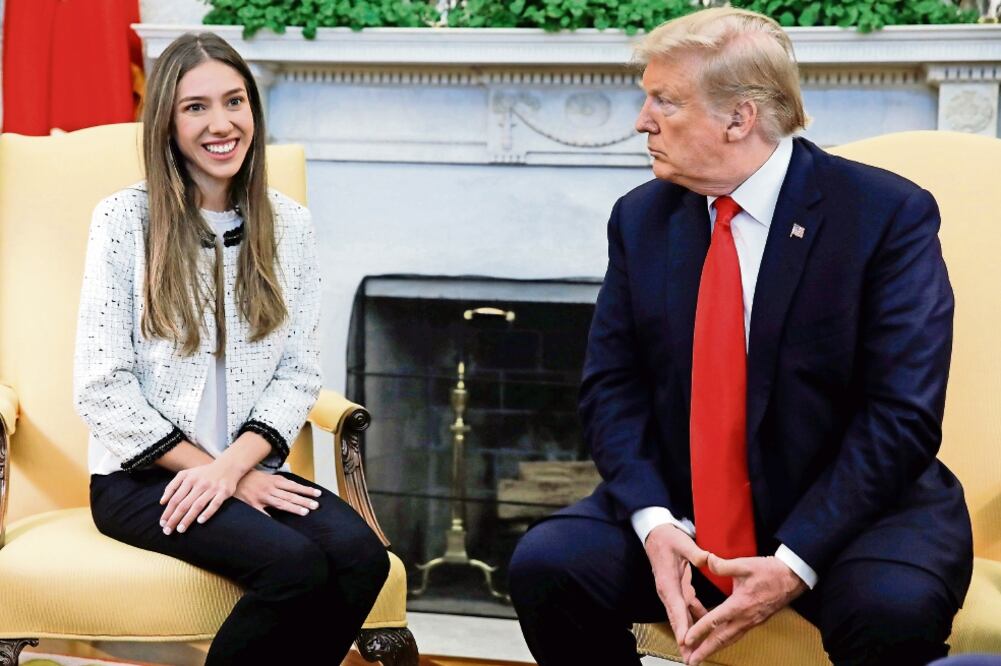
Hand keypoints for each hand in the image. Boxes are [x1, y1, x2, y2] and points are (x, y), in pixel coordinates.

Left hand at [158, 459, 243, 534]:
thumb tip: (162, 502)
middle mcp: (200, 483)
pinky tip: (200, 521)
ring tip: (180, 530)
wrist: (228, 465)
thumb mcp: (187, 474)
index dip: (167, 512)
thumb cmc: (204, 473)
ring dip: (188, 518)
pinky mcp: (224, 491)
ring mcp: (212, 487)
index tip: (162, 524)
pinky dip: (207, 512)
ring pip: (197, 505)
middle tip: (167, 531)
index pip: (175, 499)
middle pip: (184, 504)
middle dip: (174, 518)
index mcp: (189, 479)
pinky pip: (215, 504)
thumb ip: (173, 486)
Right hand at [234, 470, 322, 515]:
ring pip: (281, 503)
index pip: (294, 486)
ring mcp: (261, 496)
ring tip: (305, 512)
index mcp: (274, 481)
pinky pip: (262, 513)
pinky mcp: (251, 504)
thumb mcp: (264, 477)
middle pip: (290, 495)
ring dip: (294, 507)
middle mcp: (270, 488)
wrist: (229, 477)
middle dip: (304, 500)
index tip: (318, 493)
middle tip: (316, 506)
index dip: (306, 490)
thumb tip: (290, 487)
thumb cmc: (248, 478)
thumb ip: (276, 482)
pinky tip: (279, 525)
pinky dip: (270, 518)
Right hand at [644, 524, 709, 662]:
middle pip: (676, 619)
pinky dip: (692, 620)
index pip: (676, 607)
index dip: (681, 625)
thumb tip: (708, 559)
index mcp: (668, 582)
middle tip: (690, 659)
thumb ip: (695, 552)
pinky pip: (686, 608)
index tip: (685, 641)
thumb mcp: (681, 542)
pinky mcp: (677, 589)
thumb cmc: (667, 537)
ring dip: (687, 634)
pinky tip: (703, 629)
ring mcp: (671, 591)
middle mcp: (668, 590)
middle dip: (683, 640)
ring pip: (680, 617)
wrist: (655, 534)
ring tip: (694, 652)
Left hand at [682, 554, 806, 664]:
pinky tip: (718, 642)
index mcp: (740, 605)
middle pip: (721, 639)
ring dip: (714, 649)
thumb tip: (706, 560)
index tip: (687, 639)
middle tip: (691, 661)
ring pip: (729, 639)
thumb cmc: (770, 572)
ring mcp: (751, 622)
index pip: (715, 620)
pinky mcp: (755, 621)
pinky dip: (724, 641)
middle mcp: (745, 618)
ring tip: (700, 656)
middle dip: (705, 651)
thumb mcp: (745, 564)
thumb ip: (724, 565)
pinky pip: (736, 635)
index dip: (699, 630)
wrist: (792, 578)